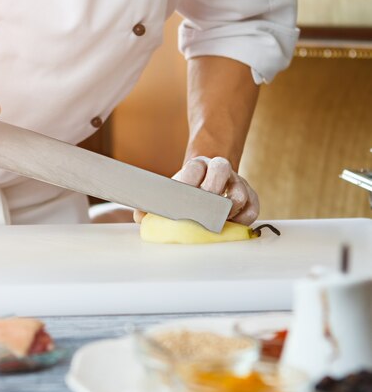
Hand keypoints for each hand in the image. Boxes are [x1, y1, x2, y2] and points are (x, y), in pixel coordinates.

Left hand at [134, 156, 258, 225]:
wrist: (209, 177)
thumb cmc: (187, 191)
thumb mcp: (170, 191)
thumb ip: (152, 205)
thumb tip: (139, 217)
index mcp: (197, 165)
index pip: (193, 169)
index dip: (187, 184)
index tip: (180, 201)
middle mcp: (219, 168)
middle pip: (221, 170)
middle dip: (210, 191)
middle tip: (202, 212)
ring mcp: (237, 181)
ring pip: (239, 192)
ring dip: (227, 210)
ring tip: (216, 222)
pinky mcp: (251, 196)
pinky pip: (253, 208)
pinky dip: (243, 220)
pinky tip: (231, 226)